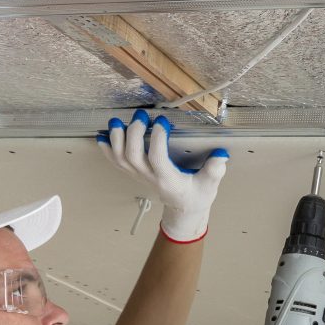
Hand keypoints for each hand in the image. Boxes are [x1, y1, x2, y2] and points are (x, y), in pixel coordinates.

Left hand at [97, 110, 228, 242]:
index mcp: (169, 179)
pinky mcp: (135, 173)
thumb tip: (221, 154)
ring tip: (116, 122)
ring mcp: (140, 176)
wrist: (184, 209)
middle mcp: (150, 177)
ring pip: (121, 159)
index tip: (162, 121)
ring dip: (116, 140)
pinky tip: (103, 137)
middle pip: (132, 156)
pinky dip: (107, 150)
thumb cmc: (197, 195)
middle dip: (133, 133)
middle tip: (141, 115)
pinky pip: (116, 162)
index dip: (156, 139)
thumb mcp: (210, 185)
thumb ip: (215, 170)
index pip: (157, 158)